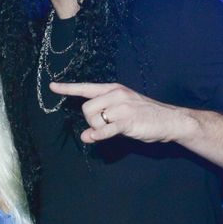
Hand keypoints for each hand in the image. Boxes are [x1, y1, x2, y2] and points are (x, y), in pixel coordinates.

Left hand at [48, 81, 188, 145]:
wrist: (170, 120)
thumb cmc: (145, 116)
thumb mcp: (122, 115)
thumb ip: (103, 122)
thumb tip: (85, 136)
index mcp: (114, 89)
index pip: (87, 88)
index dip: (68, 88)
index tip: (53, 86)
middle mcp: (116, 94)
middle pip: (86, 108)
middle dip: (91, 121)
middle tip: (105, 127)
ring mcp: (122, 107)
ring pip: (94, 119)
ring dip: (99, 130)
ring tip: (115, 130)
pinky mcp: (128, 120)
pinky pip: (106, 129)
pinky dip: (99, 134)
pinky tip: (96, 137)